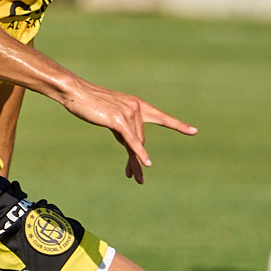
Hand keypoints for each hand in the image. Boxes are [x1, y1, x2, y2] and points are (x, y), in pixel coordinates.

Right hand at [58, 80, 196, 183]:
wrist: (76, 93)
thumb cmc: (92, 103)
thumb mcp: (112, 116)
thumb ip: (124, 129)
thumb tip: (132, 148)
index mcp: (137, 104)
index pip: (162, 117)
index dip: (178, 125)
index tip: (194, 131)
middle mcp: (137, 107)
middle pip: (141, 138)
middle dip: (138, 158)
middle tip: (136, 177)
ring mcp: (128, 113)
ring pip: (135, 143)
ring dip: (134, 162)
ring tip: (135, 178)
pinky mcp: (118, 120)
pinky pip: (131, 141)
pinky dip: (139, 153)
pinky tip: (146, 163)